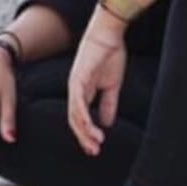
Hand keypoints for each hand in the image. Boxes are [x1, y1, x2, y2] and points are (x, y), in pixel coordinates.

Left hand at [67, 6, 127, 155]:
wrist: (109, 33)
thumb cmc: (110, 54)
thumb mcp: (112, 85)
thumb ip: (109, 103)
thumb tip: (108, 123)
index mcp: (83, 91)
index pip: (81, 117)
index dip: (87, 133)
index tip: (96, 148)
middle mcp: (75, 90)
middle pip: (75, 120)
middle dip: (84, 137)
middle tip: (94, 152)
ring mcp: (75, 85)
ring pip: (75, 115)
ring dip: (84, 132)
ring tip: (95, 144)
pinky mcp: (78, 79)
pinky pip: (78, 102)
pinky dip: (84, 117)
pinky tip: (91, 128)